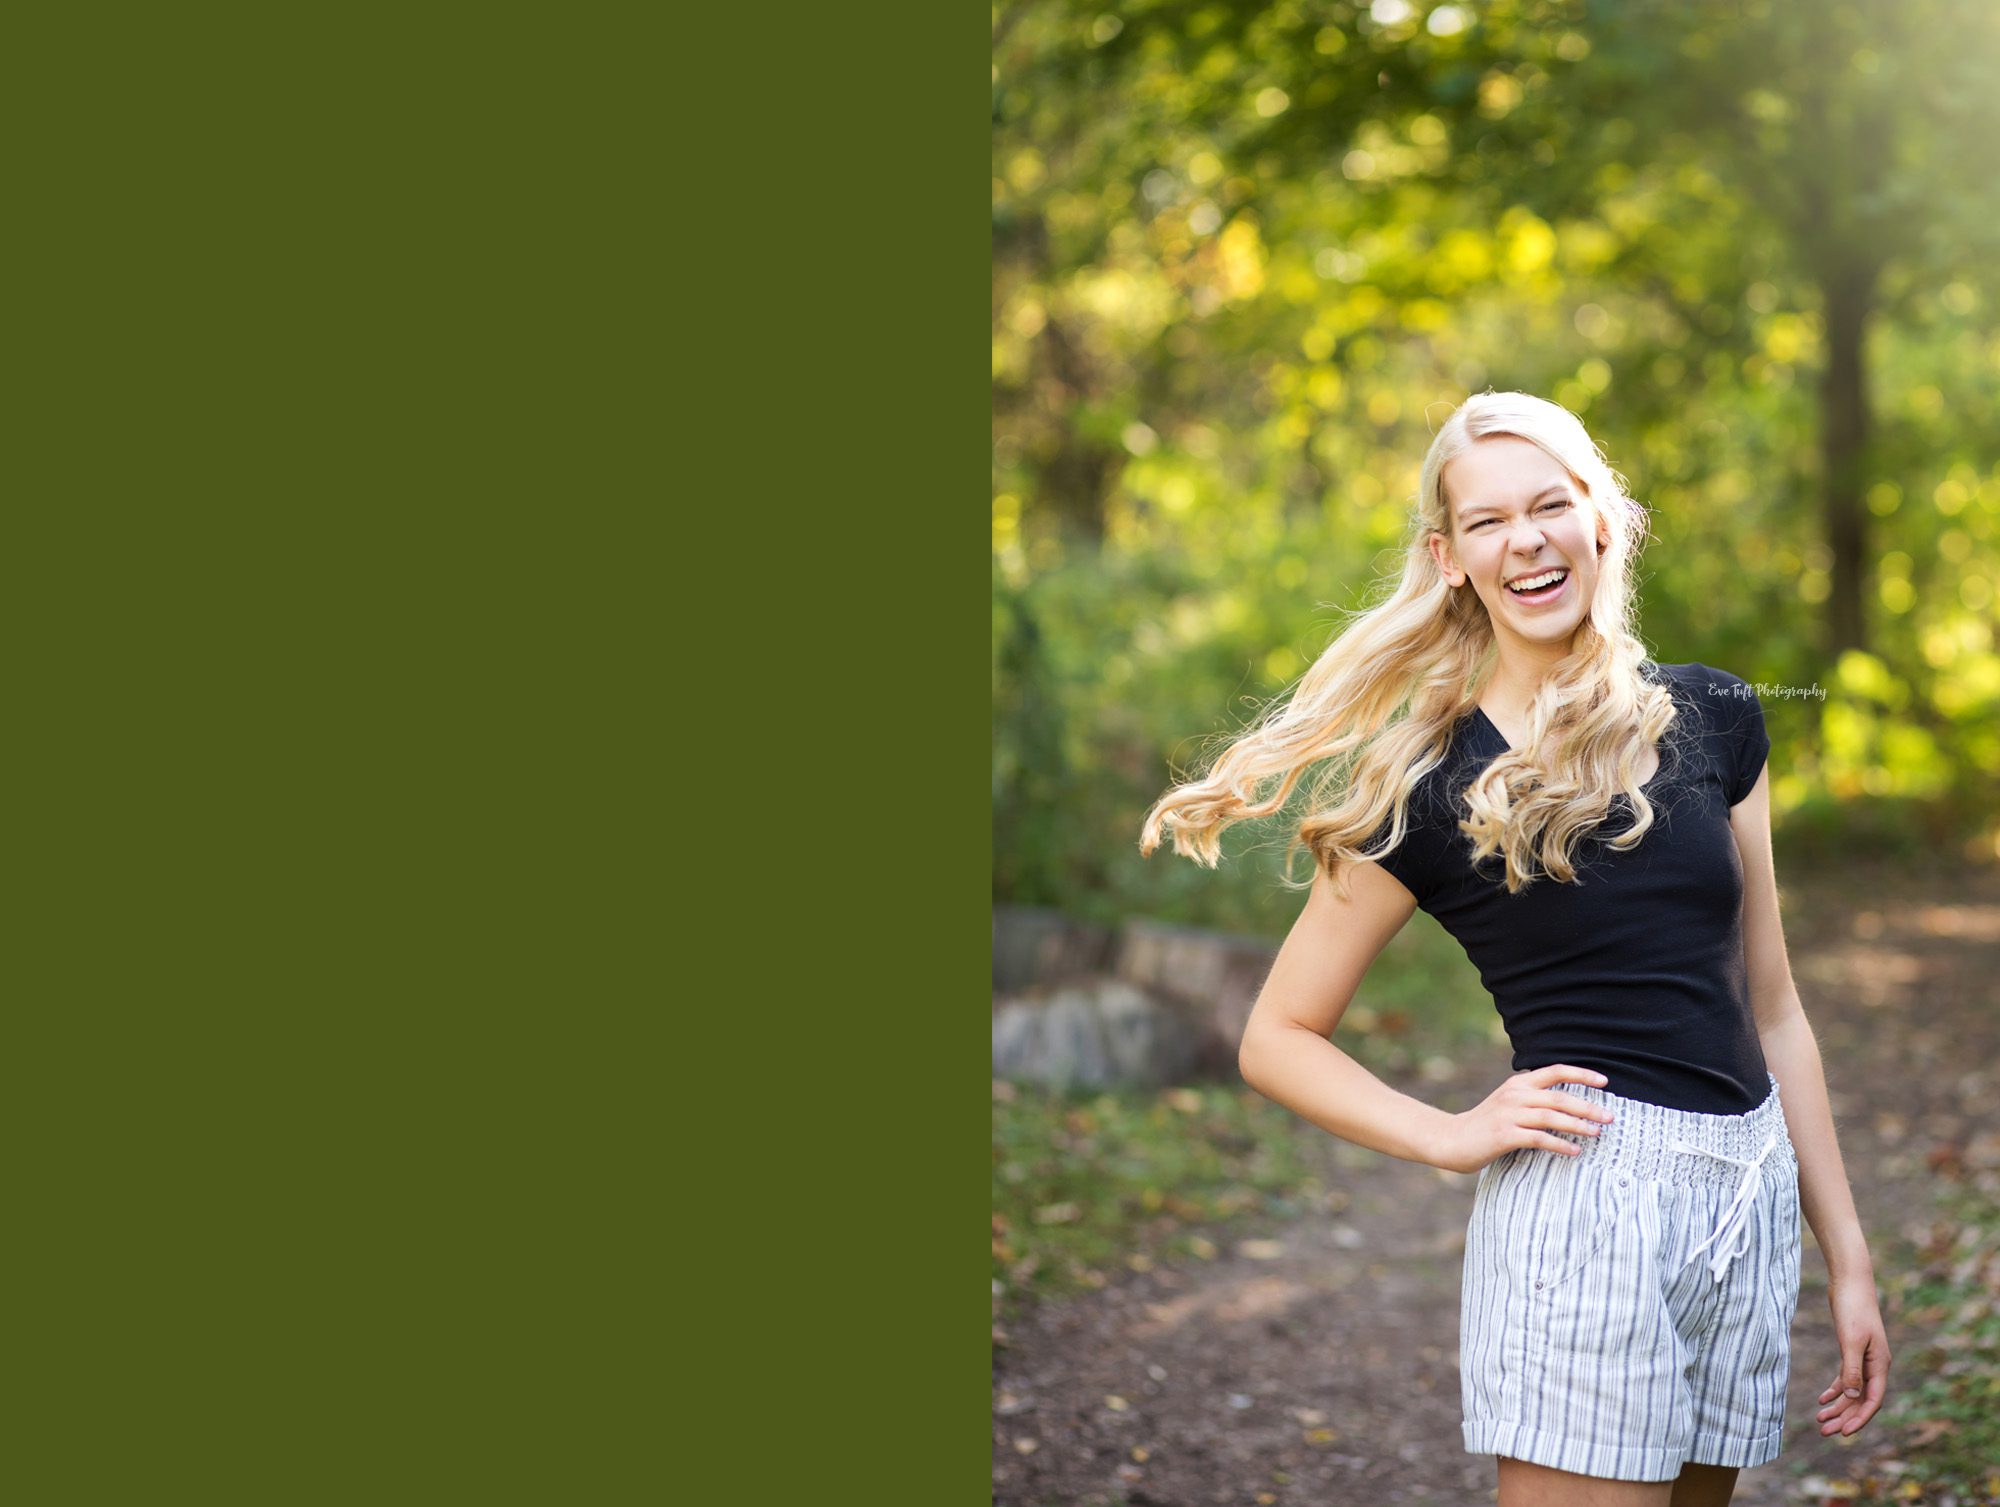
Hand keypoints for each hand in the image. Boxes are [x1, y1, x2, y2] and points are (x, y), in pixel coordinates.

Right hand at [1431, 1064, 1616, 1174]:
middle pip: (1559, 1096)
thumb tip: (1567, 1105)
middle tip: (1610, 1116)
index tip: (1604, 1081)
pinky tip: (1575, 1151)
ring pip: (1551, 1116)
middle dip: (1587, 1106)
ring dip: (1578, 1124)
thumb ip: (1532, 1100)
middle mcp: (1514, 1095)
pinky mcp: (1504, 1135)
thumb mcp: (1508, 1104)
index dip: (1581, 1074)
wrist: (1452, 1139)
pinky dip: (1560, 1144)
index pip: (1554, 1071)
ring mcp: (1509, 1115)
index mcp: (1517, 1084)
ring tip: (1597, 1132)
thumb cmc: (1485, 1125)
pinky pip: (1539, 1138)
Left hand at [1816, 1273, 1889, 1436]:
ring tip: (1820, 1421)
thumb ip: (1852, 1369)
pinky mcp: (1852, 1349)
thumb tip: (1851, 1397)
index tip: (1843, 1433)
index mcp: (1880, 1365)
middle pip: (1861, 1400)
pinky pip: (1846, 1377)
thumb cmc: (1852, 1308)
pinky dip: (1834, 1389)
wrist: (1850, 1282)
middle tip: (1824, 1432)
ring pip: (1852, 1390)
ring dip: (1838, 1406)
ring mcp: (1864, 1358)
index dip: (1859, 1418)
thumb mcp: (1851, 1340)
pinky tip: (1822, 1399)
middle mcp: (1875, 1365)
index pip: (1872, 1400)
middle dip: (1844, 1417)